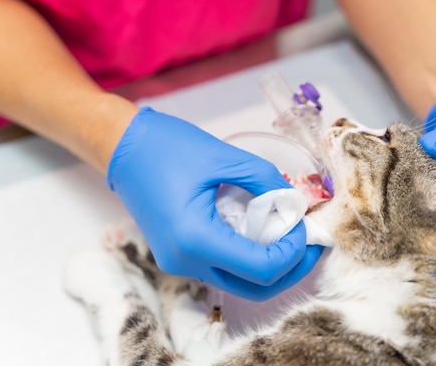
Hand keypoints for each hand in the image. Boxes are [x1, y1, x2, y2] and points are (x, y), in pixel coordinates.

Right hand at [107, 107, 321, 300]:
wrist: (123, 149)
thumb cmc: (168, 147)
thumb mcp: (225, 157)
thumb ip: (265, 181)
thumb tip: (295, 204)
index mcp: (195, 239)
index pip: (261, 268)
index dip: (293, 252)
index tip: (305, 225)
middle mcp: (186, 261)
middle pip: (255, 288)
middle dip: (291, 267)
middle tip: (311, 241)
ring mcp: (180, 263)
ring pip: (240, 283)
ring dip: (272, 263)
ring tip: (292, 234)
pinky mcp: (179, 256)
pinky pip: (224, 268)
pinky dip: (250, 256)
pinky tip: (264, 232)